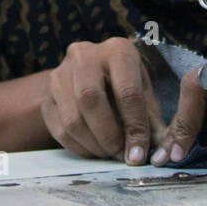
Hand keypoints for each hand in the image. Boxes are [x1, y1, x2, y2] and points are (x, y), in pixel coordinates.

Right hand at [41, 37, 165, 163]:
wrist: (91, 70)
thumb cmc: (125, 82)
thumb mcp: (144, 91)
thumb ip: (151, 121)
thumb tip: (159, 154)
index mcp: (117, 50)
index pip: (127, 92)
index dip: (134, 127)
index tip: (139, 153)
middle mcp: (84, 55)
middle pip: (91, 101)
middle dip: (109, 136)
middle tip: (121, 155)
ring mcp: (60, 74)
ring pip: (73, 119)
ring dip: (93, 145)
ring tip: (109, 154)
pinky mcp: (47, 96)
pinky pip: (59, 129)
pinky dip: (78, 147)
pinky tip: (93, 150)